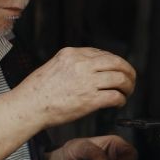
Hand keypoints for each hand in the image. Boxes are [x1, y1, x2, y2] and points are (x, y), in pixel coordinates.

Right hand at [15, 47, 135, 128]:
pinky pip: (115, 96)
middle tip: (130, 79)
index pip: (102, 53)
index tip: (116, 69)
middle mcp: (81, 65)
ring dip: (128, 86)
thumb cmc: (36, 91)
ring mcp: (87, 81)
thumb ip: (72, 65)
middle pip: (116, 62)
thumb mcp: (54, 66)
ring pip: (120, 78)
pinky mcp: (90, 99)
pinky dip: (121, 100)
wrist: (29, 106)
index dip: (113, 62)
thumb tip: (89, 70)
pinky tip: (119, 103)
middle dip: (128, 71)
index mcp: (72, 54)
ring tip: (126, 92)